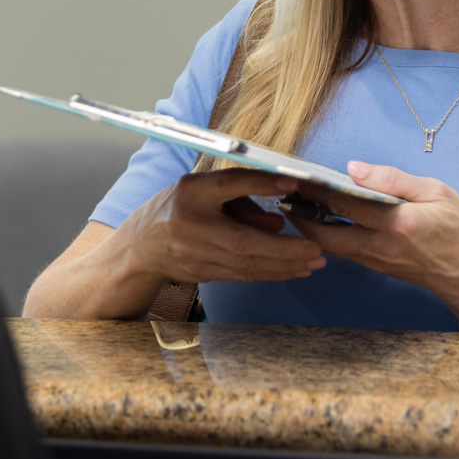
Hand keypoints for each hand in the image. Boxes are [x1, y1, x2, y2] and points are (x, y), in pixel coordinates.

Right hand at [111, 168, 326, 287]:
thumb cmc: (178, 209)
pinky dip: (271, 273)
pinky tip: (293, 270)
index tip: (293, 183)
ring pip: (246, 264)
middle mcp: (190, 223)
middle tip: (316, 249)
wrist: (141, 246)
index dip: (261, 183)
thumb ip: (243, 200)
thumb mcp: (205, 192)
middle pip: (244, 240)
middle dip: (285, 249)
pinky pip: (242, 275)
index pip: (229, 184)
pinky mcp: (201, 273)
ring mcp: (194, 253)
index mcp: (191, 192)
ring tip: (314, 262)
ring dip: (284, 265)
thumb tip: (280, 222)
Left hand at [292, 160, 458, 332]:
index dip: (315, 187)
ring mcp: (375, 261)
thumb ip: (393, 180)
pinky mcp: (376, 267)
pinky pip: (343, 250)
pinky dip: (327, 233)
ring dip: (310, 224)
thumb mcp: (437, 193)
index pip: (344, 202)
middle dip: (299, 211)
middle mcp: (379, 246)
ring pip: (329, 244)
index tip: (296, 173)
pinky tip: (323, 216)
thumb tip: (353, 168)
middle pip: (323, 231)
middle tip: (286, 189)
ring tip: (298, 200)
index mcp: (396, 223)